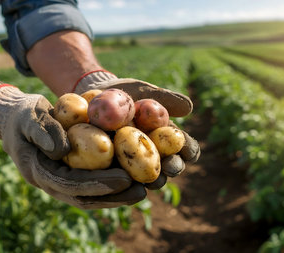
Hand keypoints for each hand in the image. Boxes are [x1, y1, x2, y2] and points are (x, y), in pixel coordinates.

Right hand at [0, 85, 145, 208]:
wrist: (16, 119)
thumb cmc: (24, 115)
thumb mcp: (29, 116)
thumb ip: (43, 131)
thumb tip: (62, 151)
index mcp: (38, 171)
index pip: (71, 183)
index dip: (98, 183)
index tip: (125, 178)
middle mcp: (50, 183)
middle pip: (84, 197)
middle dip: (114, 196)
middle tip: (141, 191)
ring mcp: (59, 182)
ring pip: (90, 197)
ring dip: (116, 197)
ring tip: (143, 190)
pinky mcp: (69, 176)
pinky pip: (92, 187)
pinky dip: (112, 187)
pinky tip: (132, 181)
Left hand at [73, 70, 200, 188]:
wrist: (93, 96)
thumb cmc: (124, 93)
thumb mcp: (143, 91)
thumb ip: (165, 99)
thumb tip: (189, 107)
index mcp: (168, 137)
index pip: (186, 147)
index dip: (190, 150)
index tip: (188, 151)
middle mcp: (156, 154)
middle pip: (172, 166)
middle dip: (173, 167)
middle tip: (170, 167)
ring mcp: (137, 165)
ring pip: (151, 178)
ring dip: (154, 180)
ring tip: (153, 179)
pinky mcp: (116, 171)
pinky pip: (124, 181)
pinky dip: (128, 183)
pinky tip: (127, 182)